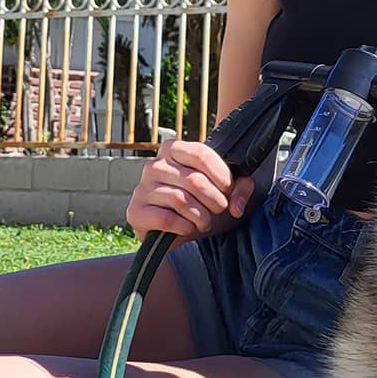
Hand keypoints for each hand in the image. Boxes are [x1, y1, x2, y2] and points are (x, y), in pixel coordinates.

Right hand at [126, 138, 254, 241]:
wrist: (180, 228)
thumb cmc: (204, 200)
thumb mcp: (228, 189)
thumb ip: (241, 188)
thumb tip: (236, 206)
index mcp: (175, 149)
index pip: (201, 154)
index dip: (221, 175)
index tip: (229, 189)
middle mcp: (155, 165)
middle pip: (194, 180)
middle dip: (215, 200)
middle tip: (220, 209)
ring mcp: (142, 188)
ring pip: (181, 200)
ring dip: (201, 216)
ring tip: (205, 221)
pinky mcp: (136, 212)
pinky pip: (166, 219)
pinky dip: (184, 227)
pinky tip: (188, 228)